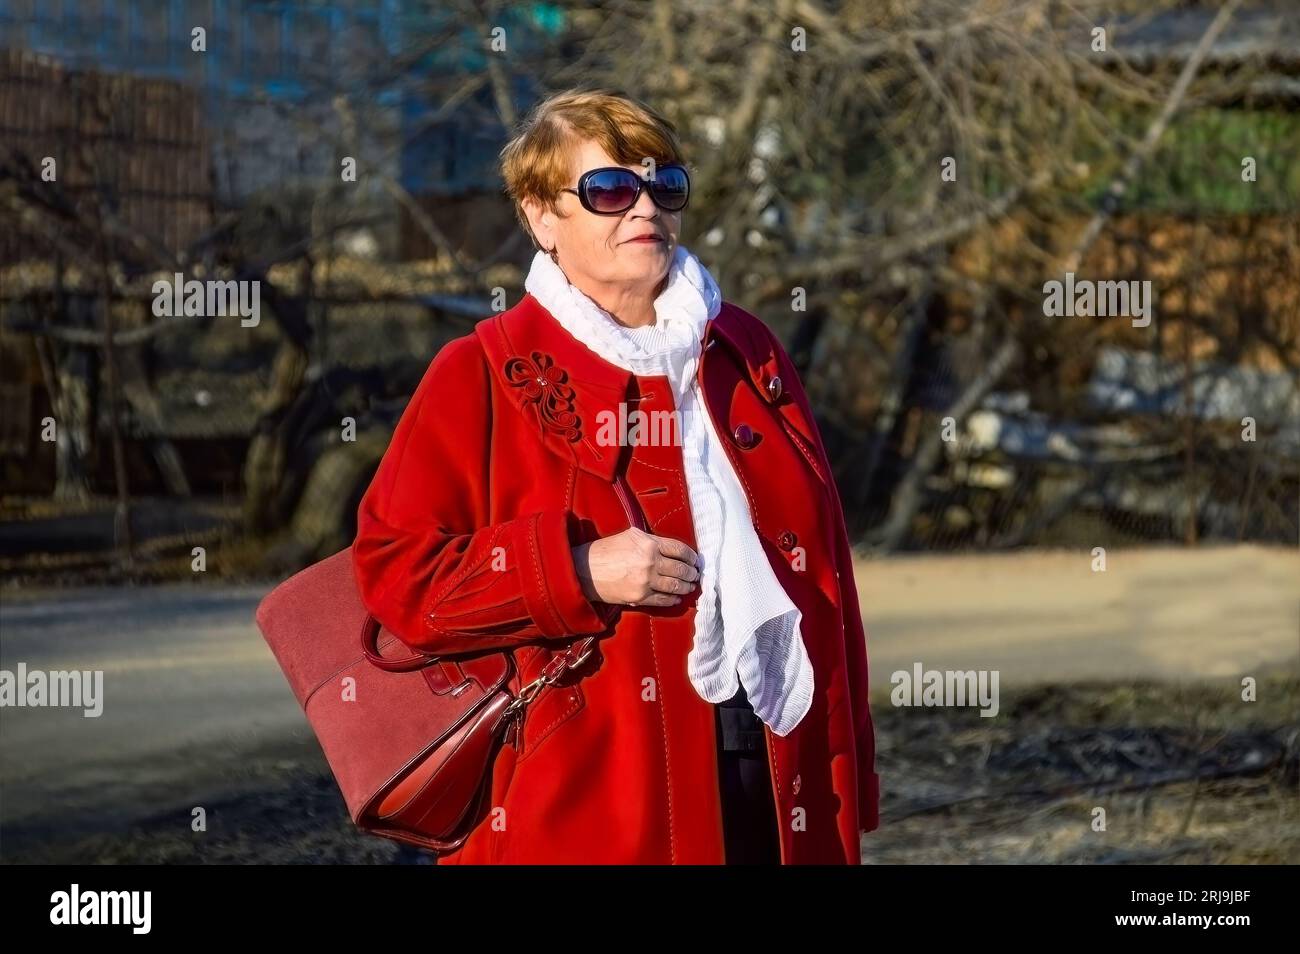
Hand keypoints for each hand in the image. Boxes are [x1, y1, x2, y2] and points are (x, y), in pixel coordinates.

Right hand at [571, 527, 699, 606]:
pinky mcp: (639, 597)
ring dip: (686, 586)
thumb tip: (671, 548)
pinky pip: (663, 600)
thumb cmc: (606, 551)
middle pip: (681, 569)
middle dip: (692, 573)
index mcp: (649, 544)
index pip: (679, 549)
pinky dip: (673, 599)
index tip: (695, 560)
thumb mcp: (630, 536)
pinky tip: (676, 597)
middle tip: (695, 574)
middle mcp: (650, 562)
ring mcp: (645, 581)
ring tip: (690, 586)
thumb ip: (652, 539)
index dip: (691, 556)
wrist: (585, 571)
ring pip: (675, 586)